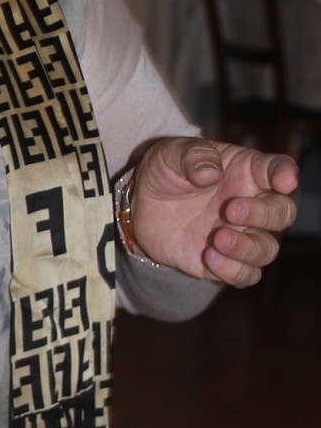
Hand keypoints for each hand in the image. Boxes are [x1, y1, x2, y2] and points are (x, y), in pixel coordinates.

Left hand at [129, 137, 298, 287]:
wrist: (142, 207)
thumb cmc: (166, 172)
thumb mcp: (170, 153)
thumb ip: (193, 157)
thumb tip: (211, 173)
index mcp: (246, 170)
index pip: (278, 169)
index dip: (286, 174)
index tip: (285, 181)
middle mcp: (252, 203)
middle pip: (283, 212)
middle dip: (264, 214)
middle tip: (231, 211)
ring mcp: (242, 234)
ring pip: (267, 249)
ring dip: (247, 247)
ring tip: (217, 238)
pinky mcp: (227, 261)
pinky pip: (246, 274)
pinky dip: (234, 270)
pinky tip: (210, 258)